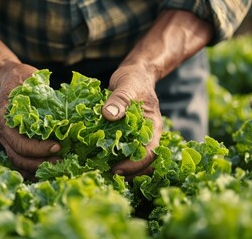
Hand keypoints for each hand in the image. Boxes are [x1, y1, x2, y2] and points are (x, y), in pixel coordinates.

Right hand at [0, 63, 60, 179]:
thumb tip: (68, 106)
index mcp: (4, 118)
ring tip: (57, 167)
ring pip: (17, 162)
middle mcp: (2, 132)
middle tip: (61, 161)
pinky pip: (19, 161)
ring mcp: (5, 139)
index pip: (19, 142)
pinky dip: (32, 169)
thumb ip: (45, 93)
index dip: (38, 148)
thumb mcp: (33, 80)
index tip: (58, 146)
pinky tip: (47, 170)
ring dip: (37, 168)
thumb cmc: (24, 78)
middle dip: (40, 162)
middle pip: (17, 157)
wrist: (10, 78)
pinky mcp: (12, 143)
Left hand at [102, 65, 162, 179]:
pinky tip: (98, 162)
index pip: (150, 154)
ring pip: (134, 162)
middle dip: (128, 174)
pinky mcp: (126, 137)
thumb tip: (108, 114)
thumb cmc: (134, 79)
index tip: (116, 169)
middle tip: (106, 176)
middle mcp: (148, 136)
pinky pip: (123, 154)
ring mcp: (137, 138)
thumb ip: (120, 99)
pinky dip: (113, 160)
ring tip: (101, 173)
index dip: (134, 165)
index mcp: (153, 127)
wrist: (134, 75)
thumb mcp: (127, 85)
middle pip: (144, 164)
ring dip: (121, 170)